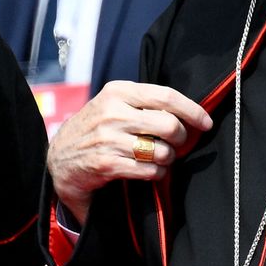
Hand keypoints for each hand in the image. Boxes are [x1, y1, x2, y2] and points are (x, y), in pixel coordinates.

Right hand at [49, 81, 211, 225]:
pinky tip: (150, 170)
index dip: (192, 111)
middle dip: (182, 138)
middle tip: (178, 144)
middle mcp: (112, 112)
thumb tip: (189, 113)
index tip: (205, 122)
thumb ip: (144, 103)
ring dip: (168, 159)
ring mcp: (108, 139)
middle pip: (169, 125)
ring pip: (162, 151)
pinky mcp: (106, 164)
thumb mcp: (113, 104)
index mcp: (118, 91)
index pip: (167, 96)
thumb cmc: (96, 129)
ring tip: (160, 158)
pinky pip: (149, 170)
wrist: (59, 157)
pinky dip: (156, 173)